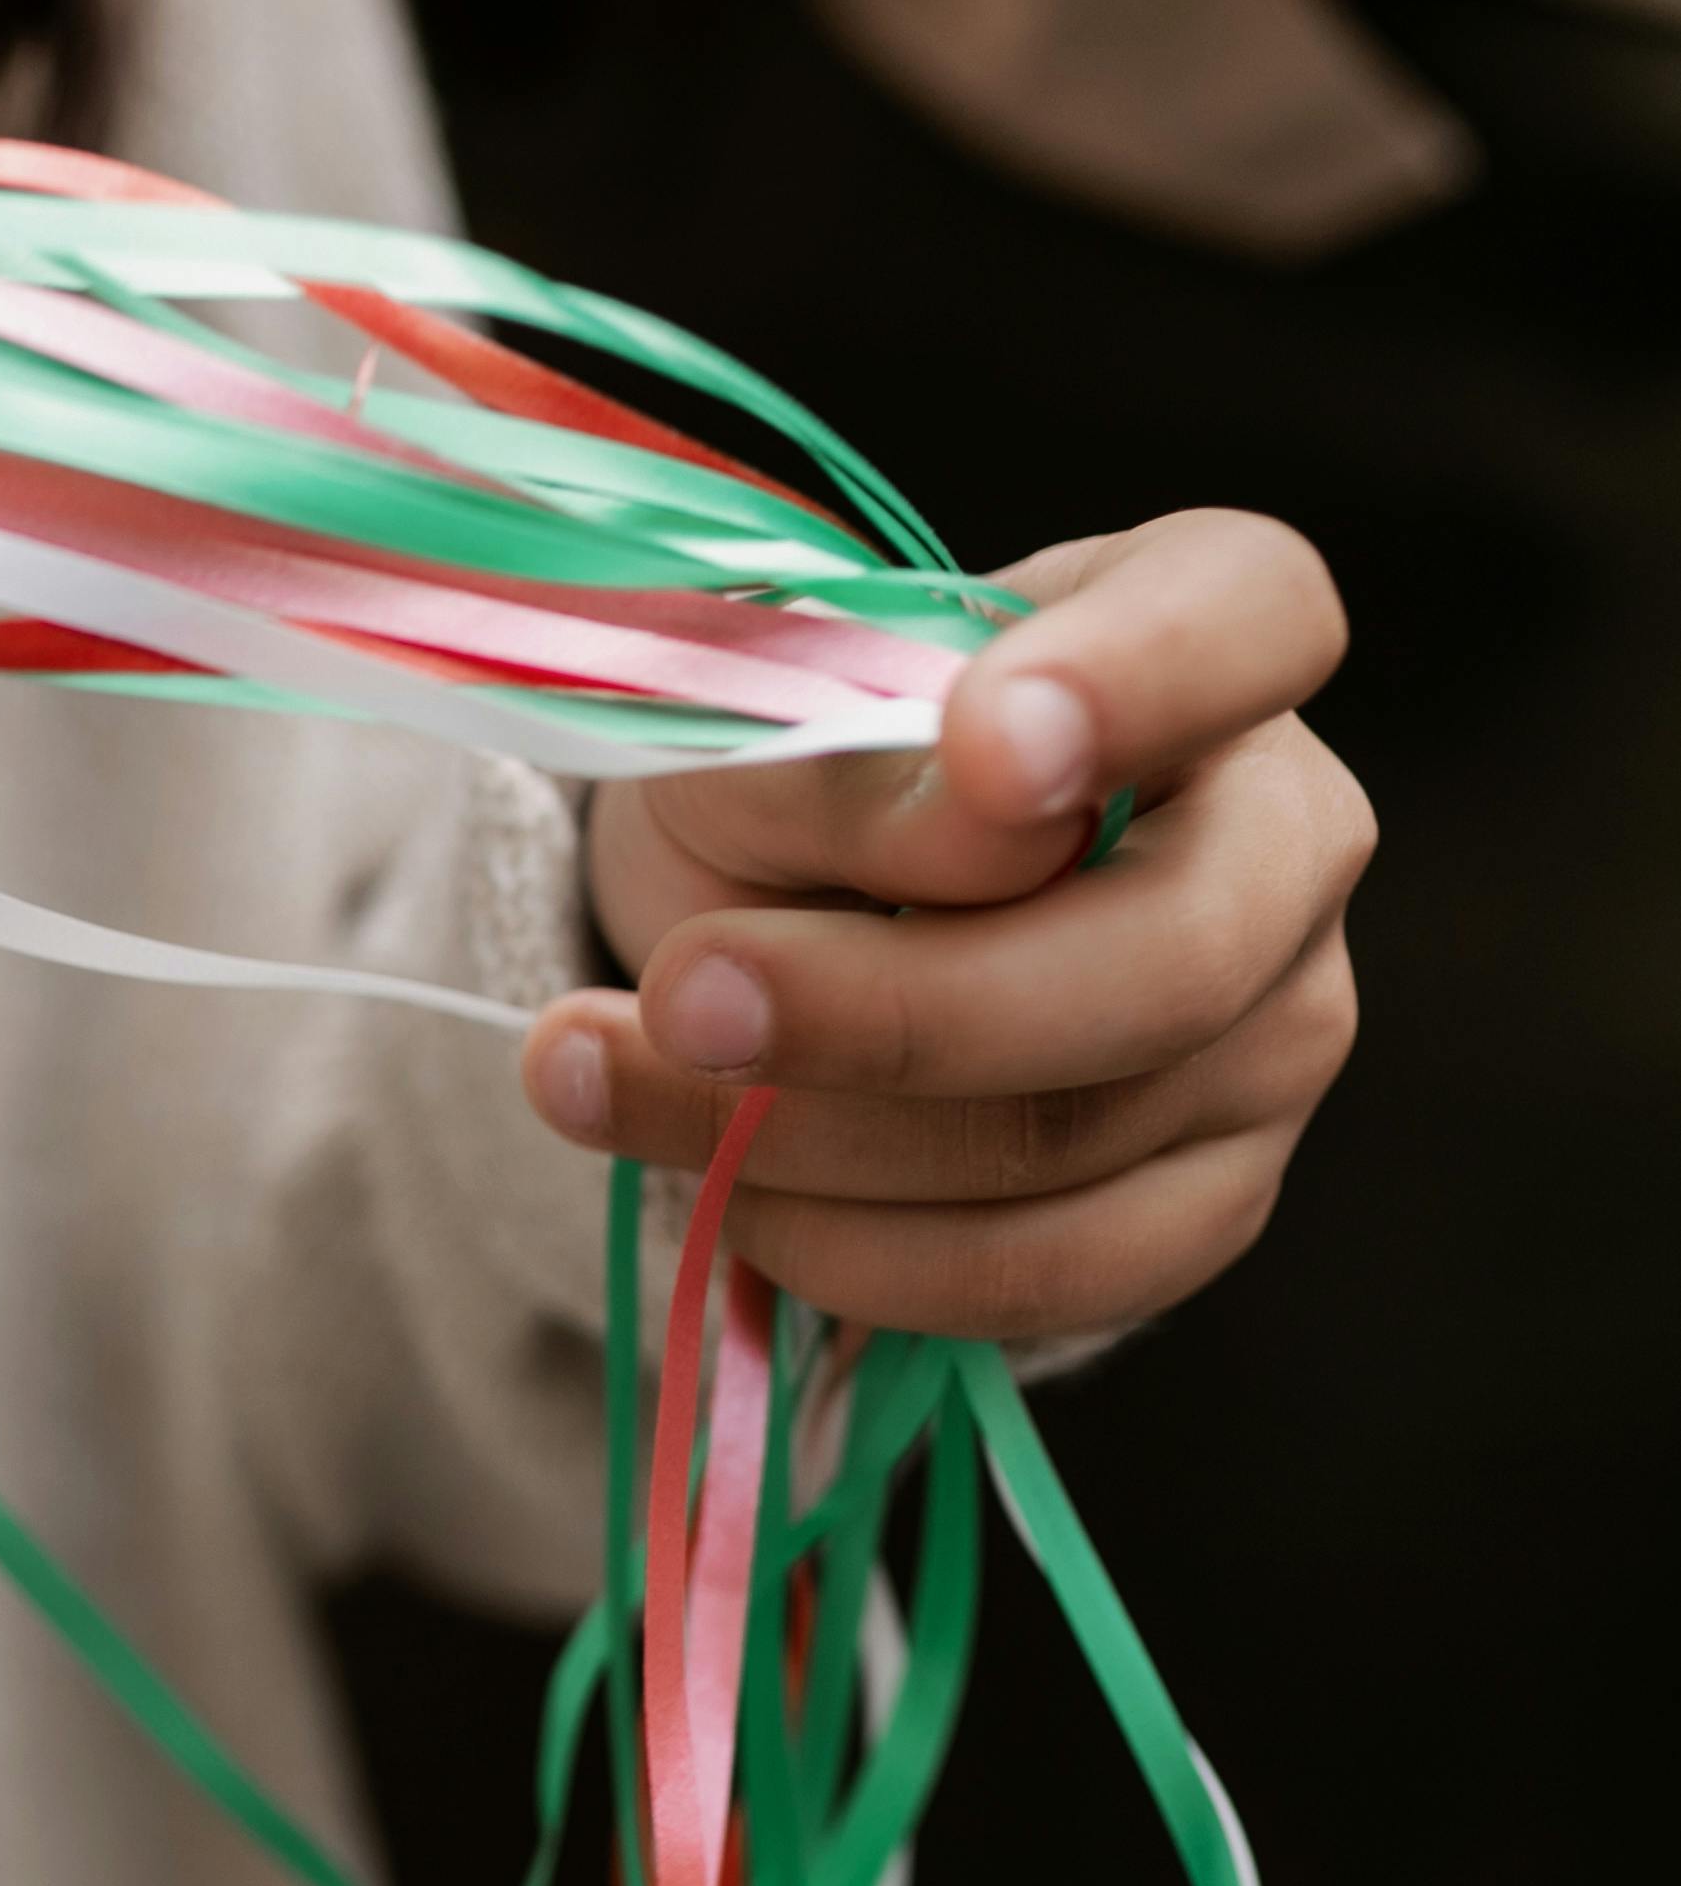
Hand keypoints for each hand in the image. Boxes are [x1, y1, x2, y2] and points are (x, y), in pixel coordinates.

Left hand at [518, 509, 1371, 1344]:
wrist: (755, 924)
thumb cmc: (779, 778)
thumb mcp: (750, 729)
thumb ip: (858, 758)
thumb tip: (993, 826)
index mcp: (1193, 629)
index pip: (1249, 614)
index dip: (1139, 681)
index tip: (986, 746)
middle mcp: (1284, 833)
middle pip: (1170, 955)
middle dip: (892, 1010)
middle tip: (680, 996)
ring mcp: (1272, 1030)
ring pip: (1074, 1136)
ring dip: (803, 1134)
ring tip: (601, 1077)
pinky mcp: (1207, 1199)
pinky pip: (1046, 1271)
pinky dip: (848, 1247)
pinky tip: (724, 1190)